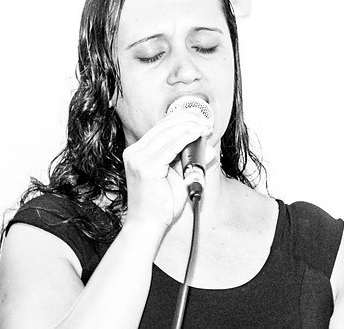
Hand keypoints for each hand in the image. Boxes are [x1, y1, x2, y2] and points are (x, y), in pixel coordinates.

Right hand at [122, 109, 213, 229]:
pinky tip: (196, 134)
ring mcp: (138, 158)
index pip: (161, 127)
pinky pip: (169, 147)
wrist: (148, 225)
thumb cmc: (162, 204)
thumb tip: (209, 149)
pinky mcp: (145, 167)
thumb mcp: (179, 178)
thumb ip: (191, 162)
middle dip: (187, 120)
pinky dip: (184, 138)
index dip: (181, 118)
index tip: (199, 117)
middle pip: (164, 127)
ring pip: (167, 134)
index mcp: (139, 152)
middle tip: (205, 121)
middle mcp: (135, 152)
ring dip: (189, 127)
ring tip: (204, 127)